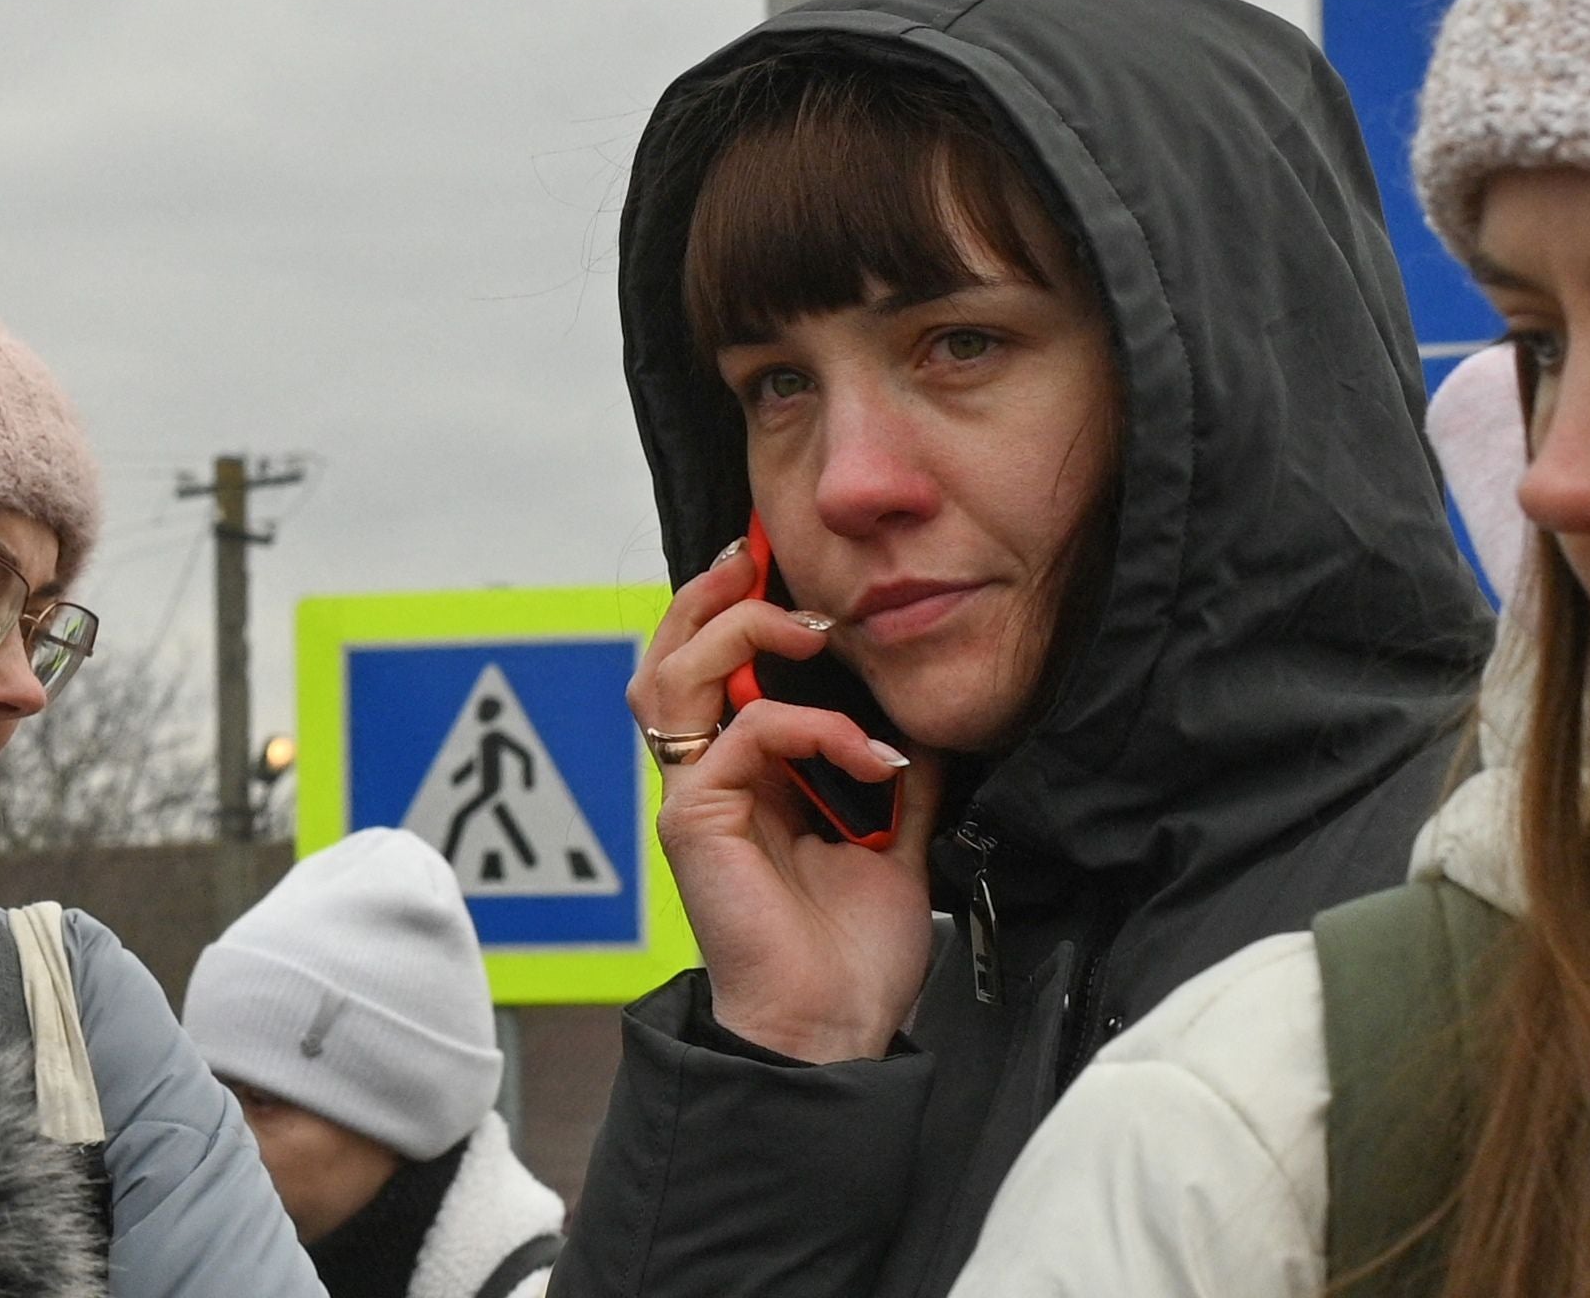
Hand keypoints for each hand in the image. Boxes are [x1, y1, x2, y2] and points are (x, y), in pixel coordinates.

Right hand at [628, 537, 937, 1064]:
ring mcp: (692, 796)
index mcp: (742, 776)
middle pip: (667, 654)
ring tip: (805, 628)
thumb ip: (896, 773)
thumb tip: (922, 717)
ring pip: (669, 676)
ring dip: (736, 633)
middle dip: (709, 595)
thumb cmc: (852, 951)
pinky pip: (743, 738)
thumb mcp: (893, 836)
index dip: (734, 608)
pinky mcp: (695, 821)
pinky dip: (812, 728)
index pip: (712, 666)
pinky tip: (870, 758)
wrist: (834, 1026)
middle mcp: (705, 777)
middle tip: (757, 562)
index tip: (779, 567)